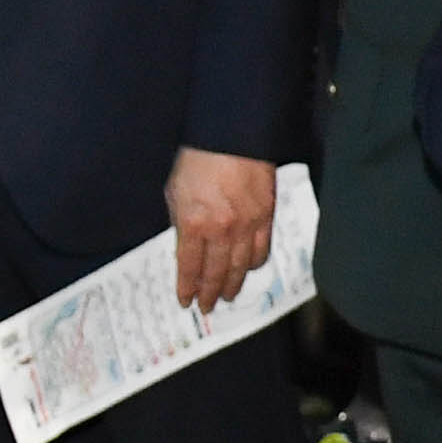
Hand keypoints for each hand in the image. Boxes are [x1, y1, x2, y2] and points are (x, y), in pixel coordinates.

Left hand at [165, 147, 274, 314]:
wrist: (232, 135)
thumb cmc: (199, 158)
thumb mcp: (175, 191)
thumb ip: (180, 221)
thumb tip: (185, 245)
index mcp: (193, 223)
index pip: (189, 266)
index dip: (187, 287)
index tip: (185, 300)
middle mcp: (221, 230)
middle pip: (215, 272)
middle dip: (210, 293)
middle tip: (208, 307)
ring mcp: (246, 225)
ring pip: (240, 267)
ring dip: (233, 285)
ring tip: (228, 296)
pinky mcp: (266, 216)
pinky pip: (262, 249)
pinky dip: (254, 264)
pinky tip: (248, 270)